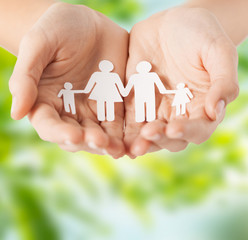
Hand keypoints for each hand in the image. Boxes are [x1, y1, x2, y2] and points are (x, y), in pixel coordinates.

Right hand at [9, 2, 128, 157]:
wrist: (87, 23)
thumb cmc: (57, 29)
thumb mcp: (38, 44)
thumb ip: (26, 77)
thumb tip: (17, 112)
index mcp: (47, 102)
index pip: (49, 126)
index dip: (60, 134)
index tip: (73, 136)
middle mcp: (70, 112)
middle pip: (78, 136)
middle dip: (89, 141)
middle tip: (101, 141)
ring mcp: (94, 110)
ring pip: (101, 134)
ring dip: (109, 144)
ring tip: (119, 148)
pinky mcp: (114, 105)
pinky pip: (120, 123)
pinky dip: (126, 134)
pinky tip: (134, 141)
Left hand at [124, 7, 238, 156]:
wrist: (172, 22)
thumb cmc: (201, 34)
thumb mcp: (218, 51)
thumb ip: (223, 81)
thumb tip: (216, 111)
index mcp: (202, 106)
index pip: (198, 129)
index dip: (187, 132)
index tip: (174, 128)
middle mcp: (179, 112)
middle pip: (171, 137)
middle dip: (160, 139)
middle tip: (148, 135)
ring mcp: (156, 108)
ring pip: (149, 134)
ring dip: (140, 142)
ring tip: (132, 146)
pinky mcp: (136, 101)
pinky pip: (130, 119)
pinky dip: (124, 131)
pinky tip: (116, 138)